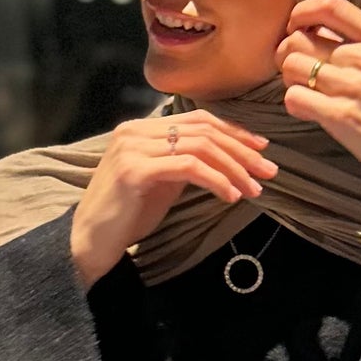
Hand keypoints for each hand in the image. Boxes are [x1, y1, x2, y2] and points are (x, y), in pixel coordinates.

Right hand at [70, 110, 277, 288]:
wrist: (92, 240)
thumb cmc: (128, 213)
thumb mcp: (163, 179)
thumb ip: (186, 161)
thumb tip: (228, 156)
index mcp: (142, 128)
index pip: (199, 120)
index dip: (235, 132)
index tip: (262, 149)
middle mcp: (135, 131)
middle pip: (203, 130)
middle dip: (242, 150)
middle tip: (268, 171)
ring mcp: (133, 148)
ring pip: (200, 147)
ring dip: (234, 168)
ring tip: (254, 189)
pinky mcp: (134, 170)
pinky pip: (188, 167)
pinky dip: (215, 180)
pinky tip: (230, 196)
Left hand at [277, 0, 360, 233]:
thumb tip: (322, 32)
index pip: (331, 6)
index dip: (303, 12)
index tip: (296, 25)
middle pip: (300, 38)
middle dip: (287, 53)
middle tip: (295, 69)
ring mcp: (354, 87)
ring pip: (292, 66)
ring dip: (290, 79)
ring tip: (305, 91)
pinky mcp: (342, 116)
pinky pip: (295, 97)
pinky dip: (294, 103)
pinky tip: (308, 110)